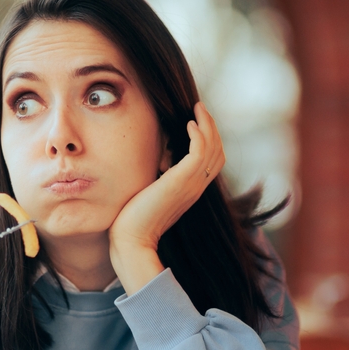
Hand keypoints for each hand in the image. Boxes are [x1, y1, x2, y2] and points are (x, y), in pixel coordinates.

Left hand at [109, 102, 224, 293]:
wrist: (130, 240)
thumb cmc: (132, 220)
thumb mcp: (150, 193)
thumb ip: (157, 179)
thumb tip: (155, 161)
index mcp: (190, 191)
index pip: (211, 162)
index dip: (209, 140)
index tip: (197, 122)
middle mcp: (195, 187)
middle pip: (217, 153)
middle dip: (212, 128)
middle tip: (200, 109)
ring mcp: (191, 185)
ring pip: (212, 149)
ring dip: (207, 125)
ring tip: (198, 109)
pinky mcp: (182, 182)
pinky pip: (199, 152)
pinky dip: (199, 135)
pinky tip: (188, 124)